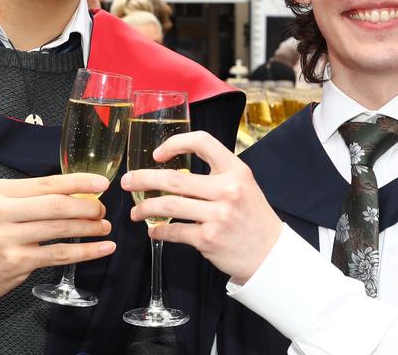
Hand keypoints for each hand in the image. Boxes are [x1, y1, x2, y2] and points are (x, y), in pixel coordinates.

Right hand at [0, 173, 115, 326]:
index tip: (101, 183)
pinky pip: (59, 254)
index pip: (46, 183)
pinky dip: (86, 251)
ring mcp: (5, 239)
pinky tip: (102, 248)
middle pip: (55, 204)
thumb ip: (28, 198)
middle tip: (103, 209)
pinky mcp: (15, 263)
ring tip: (104, 226)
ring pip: (60, 229)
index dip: (78, 182)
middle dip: (86, 206)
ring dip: (89, 227)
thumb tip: (76, 191)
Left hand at [121, 131, 281, 284]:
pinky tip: (153, 230)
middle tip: (127, 182)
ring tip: (135, 211)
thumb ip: (217, 175)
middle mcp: (227, 189)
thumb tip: (175, 172)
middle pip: (173, 179)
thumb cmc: (252, 218)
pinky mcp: (208, 238)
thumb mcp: (243, 185)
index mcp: (236, 170)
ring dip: (145, 208)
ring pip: (168, 205)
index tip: (158, 154)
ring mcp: (217, 215)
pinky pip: (173, 231)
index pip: (202, 142)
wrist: (270, 254)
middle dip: (143, 179)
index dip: (175, 143)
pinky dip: (158, 231)